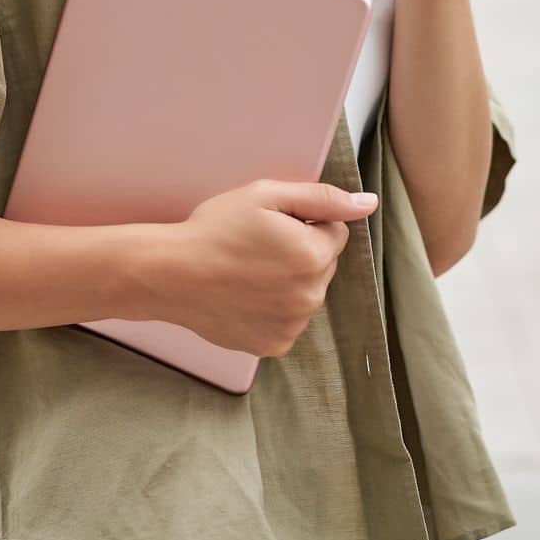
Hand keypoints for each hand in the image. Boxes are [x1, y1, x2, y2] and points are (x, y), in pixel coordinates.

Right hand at [157, 179, 377, 358]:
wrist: (170, 275)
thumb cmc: (215, 229)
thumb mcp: (266, 195)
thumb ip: (322, 198)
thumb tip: (368, 203)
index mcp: (314, 255)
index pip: (334, 231)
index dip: (304, 223)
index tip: (271, 225)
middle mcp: (311, 295)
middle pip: (322, 264)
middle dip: (300, 252)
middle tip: (256, 246)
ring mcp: (293, 325)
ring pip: (305, 293)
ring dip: (287, 282)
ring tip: (247, 271)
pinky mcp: (274, 344)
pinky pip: (287, 320)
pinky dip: (272, 308)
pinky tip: (244, 295)